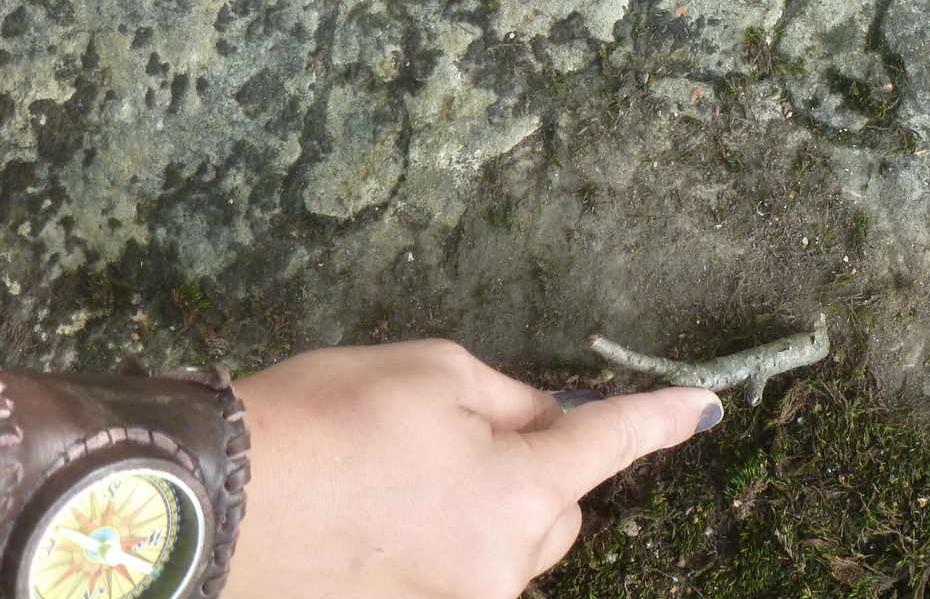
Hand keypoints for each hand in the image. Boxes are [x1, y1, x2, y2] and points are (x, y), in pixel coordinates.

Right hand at [226, 340, 720, 598]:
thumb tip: (550, 420)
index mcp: (519, 497)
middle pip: (558, 510)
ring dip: (487, 507)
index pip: (611, 446)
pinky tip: (384, 509)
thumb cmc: (326, 419)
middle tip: (464, 433)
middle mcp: (498, 572)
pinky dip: (446, 537)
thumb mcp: (435, 374)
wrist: (210, 499)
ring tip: (403, 474)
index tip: (703, 408)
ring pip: (509, 546)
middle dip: (537, 469)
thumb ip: (513, 400)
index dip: (660, 420)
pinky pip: (460, 570)